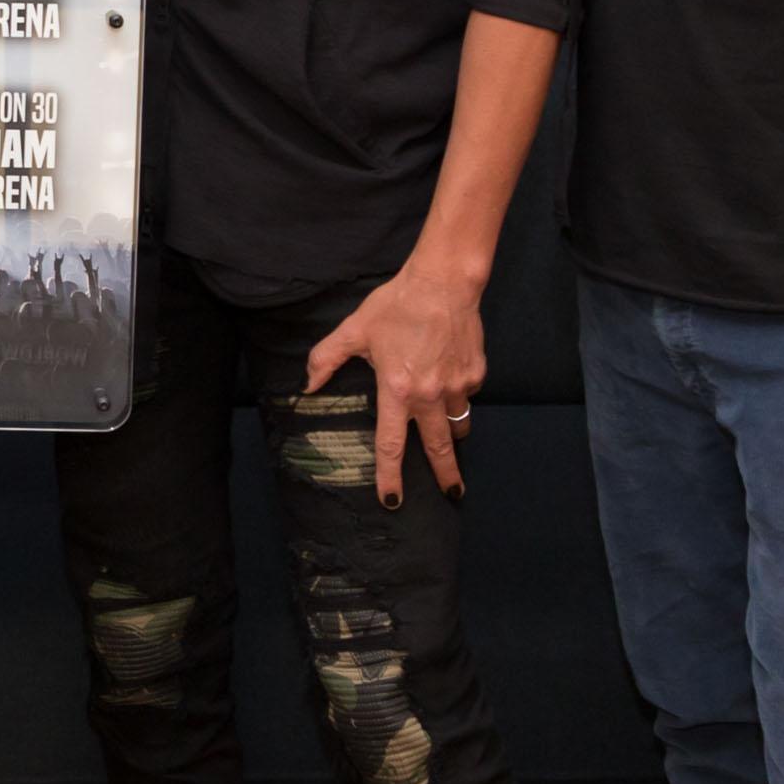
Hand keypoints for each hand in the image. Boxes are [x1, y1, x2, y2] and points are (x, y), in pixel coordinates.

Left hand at [303, 260, 488, 505]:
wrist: (444, 282)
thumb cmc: (396, 305)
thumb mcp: (354, 329)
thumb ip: (326, 359)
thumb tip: (308, 385)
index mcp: (397, 390)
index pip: (391, 444)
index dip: (390, 475)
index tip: (392, 501)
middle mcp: (429, 395)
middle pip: (438, 448)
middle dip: (445, 475)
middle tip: (451, 494)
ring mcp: (457, 386)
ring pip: (458, 423)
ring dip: (453, 435)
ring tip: (451, 440)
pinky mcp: (476, 373)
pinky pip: (467, 396)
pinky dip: (459, 397)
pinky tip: (449, 380)